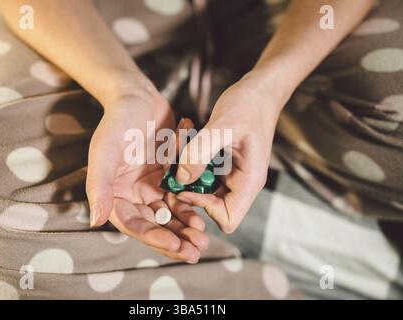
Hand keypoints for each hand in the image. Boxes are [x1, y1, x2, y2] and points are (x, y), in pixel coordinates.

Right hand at [86, 73, 207, 262]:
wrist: (138, 97)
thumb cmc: (117, 123)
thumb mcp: (105, 152)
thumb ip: (99, 185)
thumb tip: (95, 220)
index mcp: (114, 195)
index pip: (134, 224)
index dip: (154, 238)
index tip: (175, 245)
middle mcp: (133, 195)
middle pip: (155, 225)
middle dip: (174, 239)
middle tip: (196, 251)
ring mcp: (151, 186)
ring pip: (170, 214)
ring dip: (185, 227)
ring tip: (203, 237)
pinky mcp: (168, 176)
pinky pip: (182, 196)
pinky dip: (191, 205)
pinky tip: (204, 213)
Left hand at [171, 72, 284, 232]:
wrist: (260, 90)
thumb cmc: (250, 104)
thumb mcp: (222, 126)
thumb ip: (199, 153)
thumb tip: (180, 179)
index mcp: (249, 181)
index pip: (227, 219)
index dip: (204, 208)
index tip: (186, 186)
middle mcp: (242, 183)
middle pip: (213, 209)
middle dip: (191, 194)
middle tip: (173, 172)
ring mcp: (233, 175)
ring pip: (205, 192)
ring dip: (188, 177)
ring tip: (178, 151)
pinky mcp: (224, 166)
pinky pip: (203, 174)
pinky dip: (191, 163)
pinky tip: (186, 141)